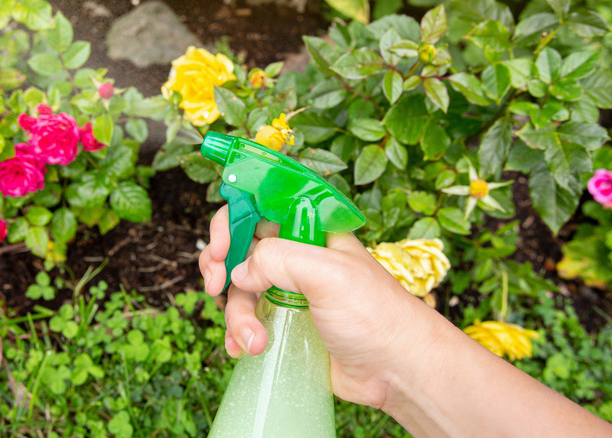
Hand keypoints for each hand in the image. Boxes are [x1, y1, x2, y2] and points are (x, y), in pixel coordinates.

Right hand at [198, 205, 442, 407]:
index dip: (233, 220)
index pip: (260, 206)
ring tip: (254, 340)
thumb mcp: (328, 275)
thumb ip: (279, 259)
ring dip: (236, 315)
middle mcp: (298, 255)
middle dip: (220, 266)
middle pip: (240, 247)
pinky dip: (238, 333)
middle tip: (215, 285)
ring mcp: (289, 290)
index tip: (220, 247)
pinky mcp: (285, 323)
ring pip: (239, 289)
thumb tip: (240, 271)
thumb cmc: (376, 315)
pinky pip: (247, 319)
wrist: (396, 370)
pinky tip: (243, 349)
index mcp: (310, 231)